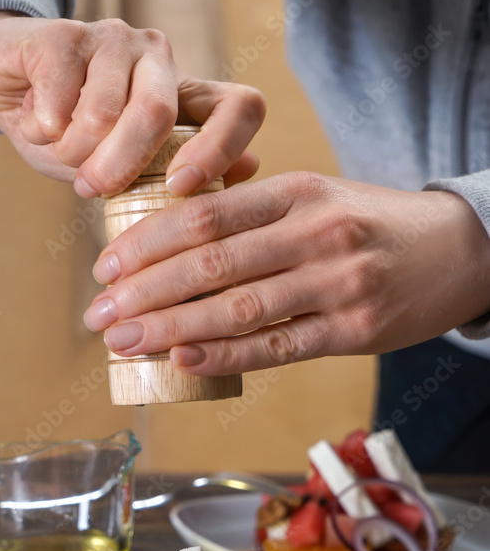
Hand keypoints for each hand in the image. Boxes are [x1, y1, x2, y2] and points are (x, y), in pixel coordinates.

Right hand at [0, 13, 264, 195]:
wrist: (2, 83)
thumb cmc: (68, 132)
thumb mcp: (121, 168)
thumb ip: (174, 173)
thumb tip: (250, 167)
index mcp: (184, 94)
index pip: (241, 107)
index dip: (221, 149)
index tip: (179, 187)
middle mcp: (157, 57)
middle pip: (158, 114)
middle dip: (120, 165)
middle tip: (89, 188)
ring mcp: (114, 38)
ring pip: (104, 112)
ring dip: (72, 150)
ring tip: (58, 147)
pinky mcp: (66, 32)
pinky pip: (61, 100)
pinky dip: (43, 129)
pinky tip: (36, 122)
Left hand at [82, 172, 489, 372]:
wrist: (460, 250)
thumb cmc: (371, 224)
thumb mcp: (318, 195)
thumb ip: (254, 212)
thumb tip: (173, 241)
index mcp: (298, 191)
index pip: (204, 216)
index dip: (146, 243)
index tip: (105, 267)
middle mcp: (316, 233)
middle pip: (210, 264)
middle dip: (143, 292)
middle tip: (98, 314)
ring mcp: (336, 284)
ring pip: (236, 308)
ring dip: (169, 329)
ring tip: (123, 342)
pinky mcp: (353, 332)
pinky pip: (276, 348)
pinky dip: (224, 355)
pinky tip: (181, 359)